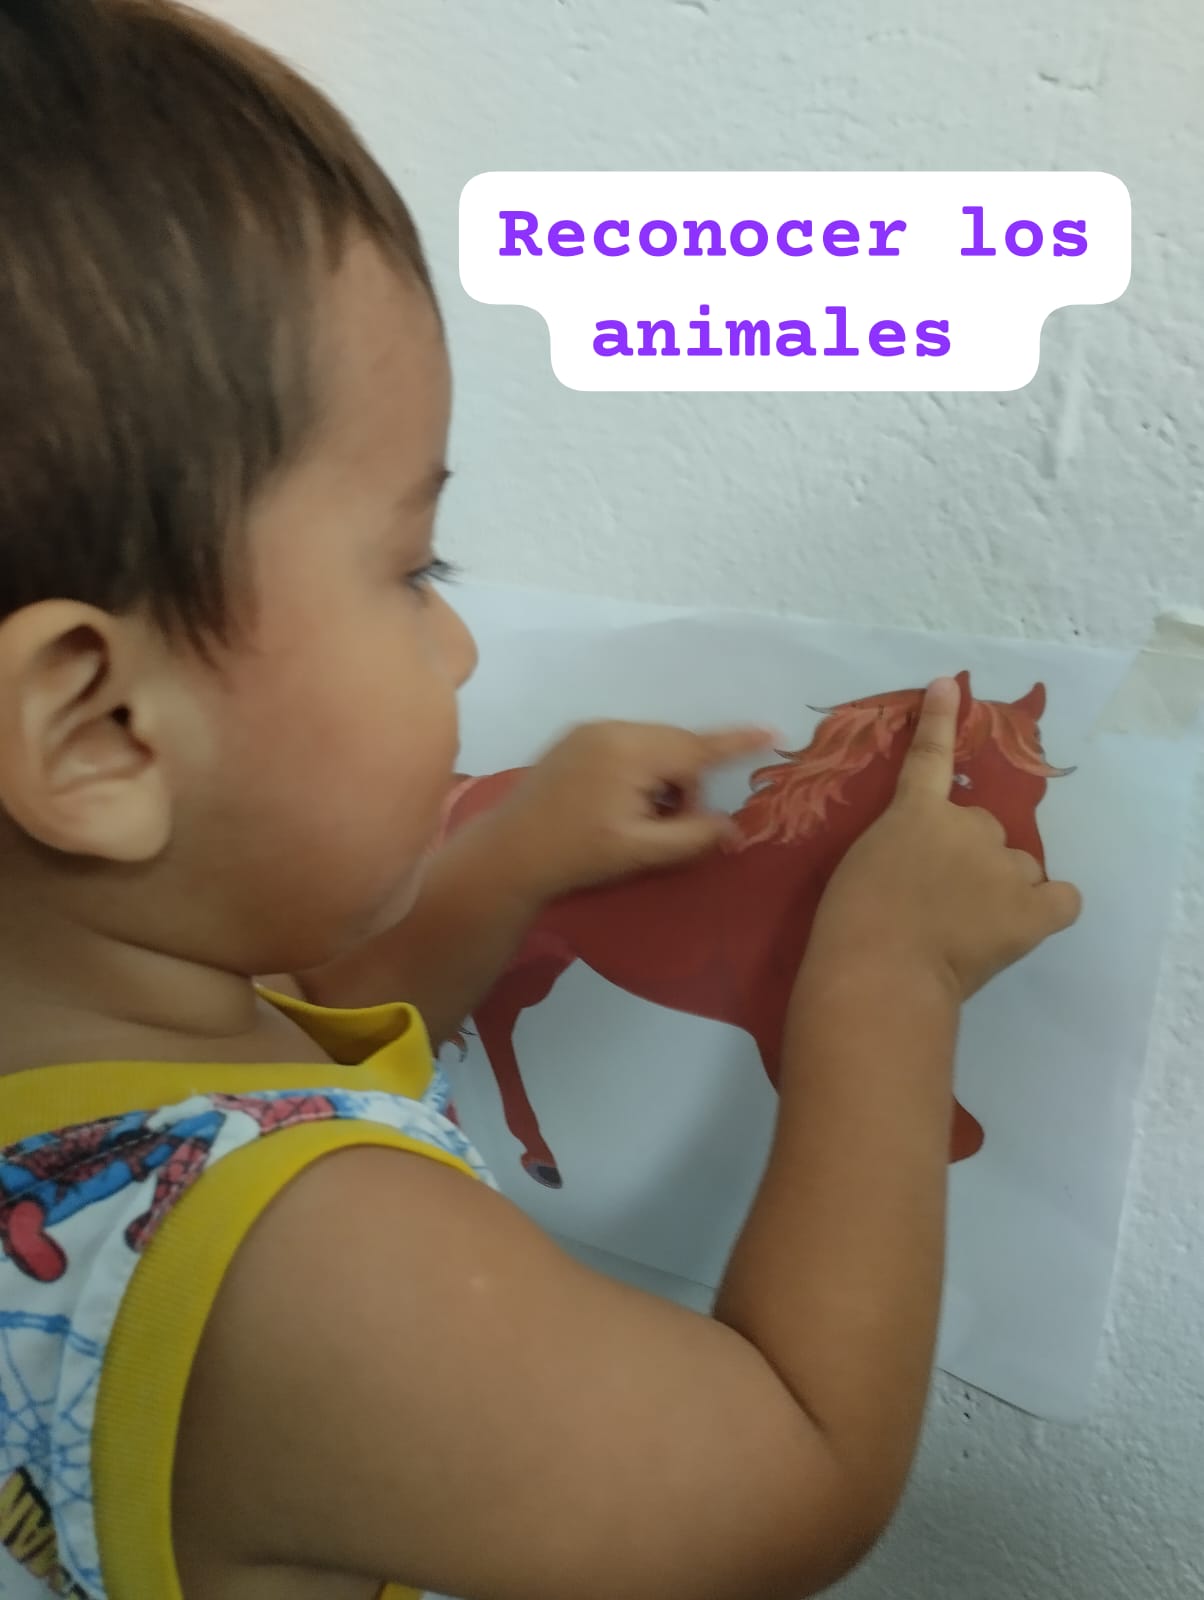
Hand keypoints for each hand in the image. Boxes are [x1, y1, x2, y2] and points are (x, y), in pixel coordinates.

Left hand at [483, 720, 775, 902]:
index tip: (771, 732)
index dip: (736, 742)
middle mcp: (610, 729)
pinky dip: (639, 771)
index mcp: (630, 752)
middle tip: (672, 827)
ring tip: (642, 821)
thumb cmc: (576, 855)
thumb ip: (692, 837)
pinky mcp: (574, 739)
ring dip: (663, 779)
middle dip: (685, 784)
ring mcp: (588, 730)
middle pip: (676, 746)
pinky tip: (621, 806)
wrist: (507, 853)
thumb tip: (734, 829)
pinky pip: (627, 745)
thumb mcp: (641, 852)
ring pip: (653, 746)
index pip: (697, 746)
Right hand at [808, 677, 1081, 999]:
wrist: (881, 969)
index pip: (930, 756)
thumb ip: (897, 849)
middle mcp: (969, 827)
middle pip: (984, 829)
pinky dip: (1047, 908)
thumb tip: (923, 869)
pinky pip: (1063, 900)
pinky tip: (1024, 922)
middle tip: (939, 897)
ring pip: (1018, 866)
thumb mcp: (860, 865)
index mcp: (916, 813)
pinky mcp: (1034, 910)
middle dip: (968, 855)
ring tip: (969, 924)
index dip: (941, 720)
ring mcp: (1006, 868)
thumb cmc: (851, 922)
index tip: (949, 686)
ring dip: (1000, 885)